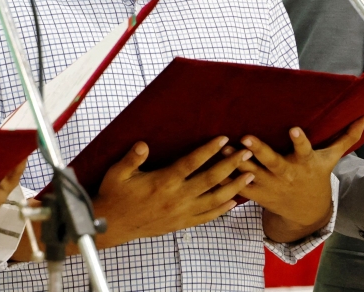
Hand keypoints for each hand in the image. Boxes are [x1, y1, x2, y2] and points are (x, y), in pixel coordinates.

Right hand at [92, 137, 253, 246]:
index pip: (191, 163)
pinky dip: (222, 209)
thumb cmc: (115, 195)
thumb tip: (143, 144)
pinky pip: (207, 217)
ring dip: (234, 187)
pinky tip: (234, 202)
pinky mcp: (181, 223)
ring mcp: (181, 212)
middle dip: (231, 165)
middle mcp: (176, 198)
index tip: (223, 139)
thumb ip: (132, 158)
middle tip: (247, 154)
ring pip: (214, 200)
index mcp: (162, 182)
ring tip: (250, 176)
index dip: (208, 150)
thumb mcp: (117, 173)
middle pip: (210, 180)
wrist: (113, 225)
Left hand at [230, 115, 363, 241]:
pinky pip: (239, 185)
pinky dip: (226, 178)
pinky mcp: (255, 193)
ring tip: (223, 147)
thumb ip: (346, 137)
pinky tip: (212, 167)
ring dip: (236, 161)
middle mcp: (286, 173)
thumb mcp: (331, 159)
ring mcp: (269, 184)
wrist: (306, 212)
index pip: (303, 150)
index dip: (299, 140)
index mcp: (304, 163)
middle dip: (259, 150)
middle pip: (272, 161)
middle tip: (246, 137)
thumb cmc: (316, 176)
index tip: (294, 129)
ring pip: (251, 172)